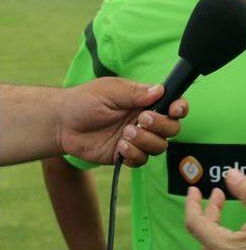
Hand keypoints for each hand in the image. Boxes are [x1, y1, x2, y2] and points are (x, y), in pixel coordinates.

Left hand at [59, 77, 187, 165]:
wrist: (62, 124)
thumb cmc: (85, 101)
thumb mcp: (110, 91)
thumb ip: (135, 92)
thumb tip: (160, 90)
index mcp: (145, 101)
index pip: (173, 104)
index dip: (180, 108)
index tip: (175, 110)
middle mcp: (145, 120)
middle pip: (172, 128)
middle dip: (161, 126)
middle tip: (140, 120)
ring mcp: (137, 138)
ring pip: (160, 146)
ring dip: (146, 141)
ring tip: (125, 134)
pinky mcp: (126, 154)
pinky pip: (142, 160)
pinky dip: (134, 155)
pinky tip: (119, 147)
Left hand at [185, 169, 245, 249]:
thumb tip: (230, 174)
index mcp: (223, 249)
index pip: (195, 223)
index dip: (192, 204)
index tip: (194, 190)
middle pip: (205, 235)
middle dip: (211, 213)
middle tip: (221, 195)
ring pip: (215, 249)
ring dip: (221, 229)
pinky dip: (230, 244)